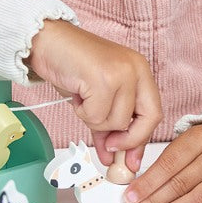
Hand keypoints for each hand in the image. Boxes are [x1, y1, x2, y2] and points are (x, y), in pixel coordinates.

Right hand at [26, 19, 161, 171]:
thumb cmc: (71, 65)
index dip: (141, 139)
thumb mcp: (98, 97)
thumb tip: (113, 158)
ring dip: (95, 121)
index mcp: (141, 71)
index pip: (154, 113)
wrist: (47, 42)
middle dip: (126, 140)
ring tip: (84, 101)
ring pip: (117, 122)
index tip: (130, 160)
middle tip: (108, 146)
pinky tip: (77, 95)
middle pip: (147, 119)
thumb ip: (109, 125)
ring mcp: (122, 73)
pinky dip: (83, 113)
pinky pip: (96, 116)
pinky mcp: (104, 79)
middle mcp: (137, 69)